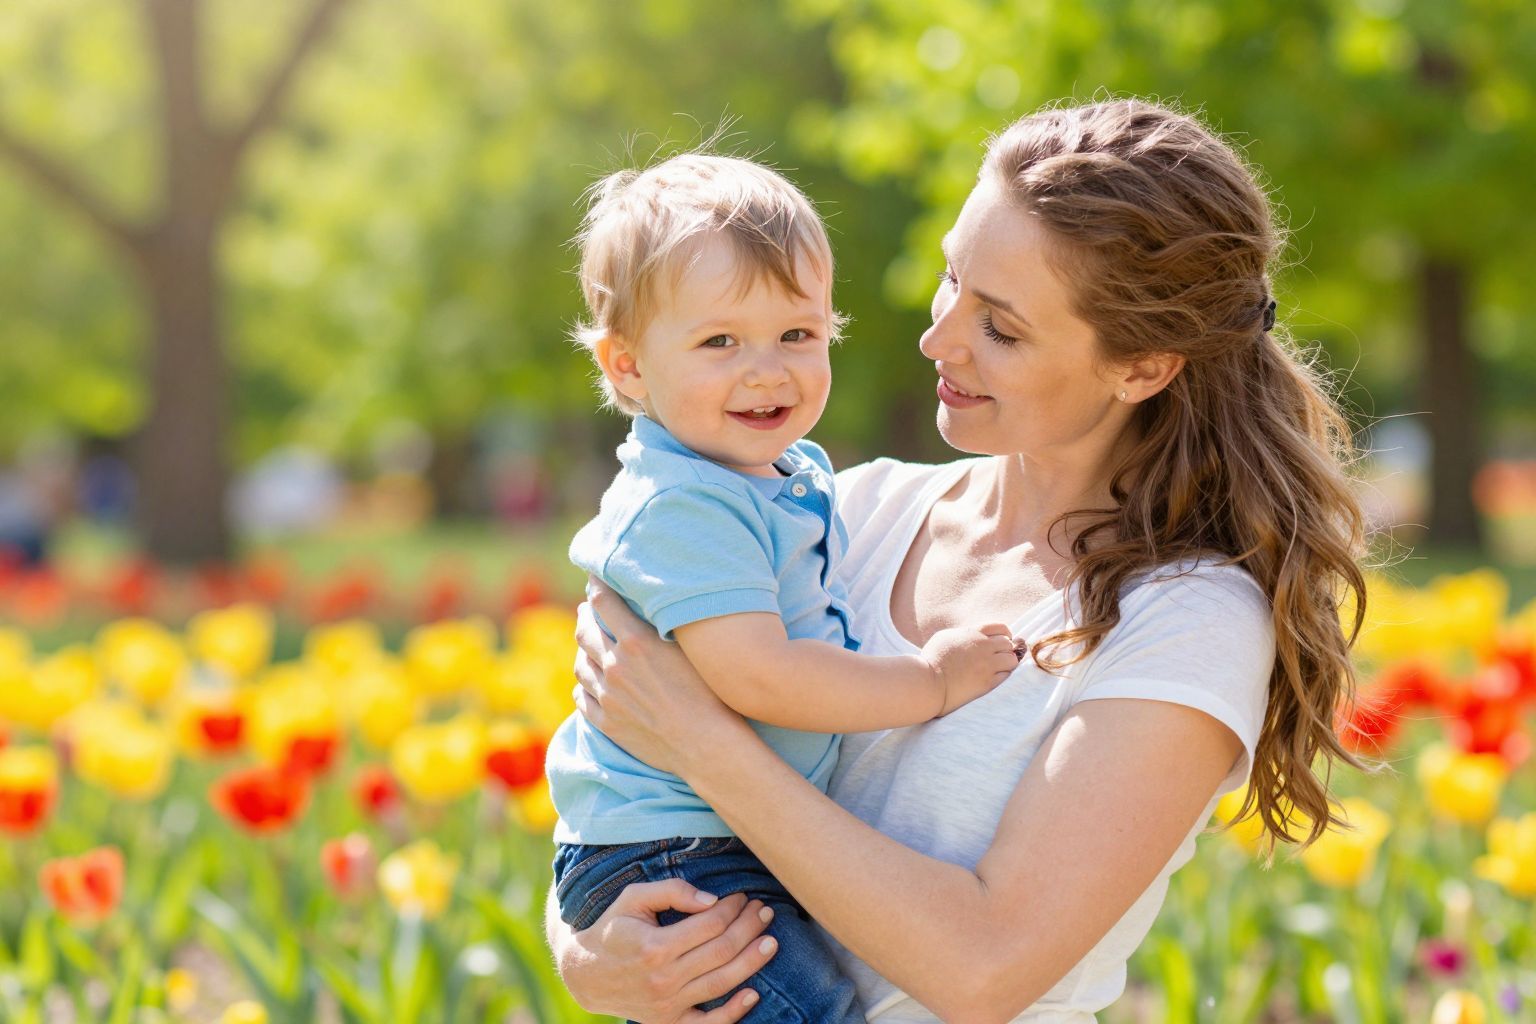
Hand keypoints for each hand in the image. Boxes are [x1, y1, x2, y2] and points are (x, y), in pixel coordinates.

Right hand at [552, 879, 779, 1022]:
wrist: (585, 974)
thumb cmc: (614, 929)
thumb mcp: (633, 898)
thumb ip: (672, 891)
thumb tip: (711, 900)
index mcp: (655, 945)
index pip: (710, 924)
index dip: (733, 908)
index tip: (742, 896)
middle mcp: (664, 978)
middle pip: (722, 951)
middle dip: (749, 927)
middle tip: (765, 911)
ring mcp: (668, 1004)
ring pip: (722, 982)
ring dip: (752, 961)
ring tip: (771, 941)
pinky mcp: (669, 1021)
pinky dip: (733, 1013)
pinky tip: (754, 994)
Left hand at [572, 579, 749, 774]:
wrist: (706, 745)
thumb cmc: (710, 693)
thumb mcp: (690, 648)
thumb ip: (665, 626)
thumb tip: (655, 605)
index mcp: (636, 641)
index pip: (604, 602)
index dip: (596, 586)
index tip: (594, 577)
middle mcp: (615, 666)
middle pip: (585, 632)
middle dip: (585, 617)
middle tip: (588, 610)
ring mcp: (608, 696)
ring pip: (580, 665)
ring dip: (583, 651)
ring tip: (589, 647)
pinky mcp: (608, 723)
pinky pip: (582, 698)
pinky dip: (584, 685)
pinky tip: (590, 683)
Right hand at [920, 624, 1017, 715]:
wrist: (929, 682)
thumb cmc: (931, 659)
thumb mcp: (945, 637)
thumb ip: (962, 634)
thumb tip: (972, 635)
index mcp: (973, 633)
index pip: (1001, 628)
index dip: (1005, 634)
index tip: (1002, 641)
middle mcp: (983, 646)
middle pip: (1008, 643)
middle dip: (1006, 649)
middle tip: (998, 657)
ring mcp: (987, 665)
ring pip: (1012, 659)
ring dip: (1008, 663)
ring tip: (999, 668)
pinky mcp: (988, 682)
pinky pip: (1006, 675)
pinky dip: (1004, 674)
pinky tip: (995, 677)